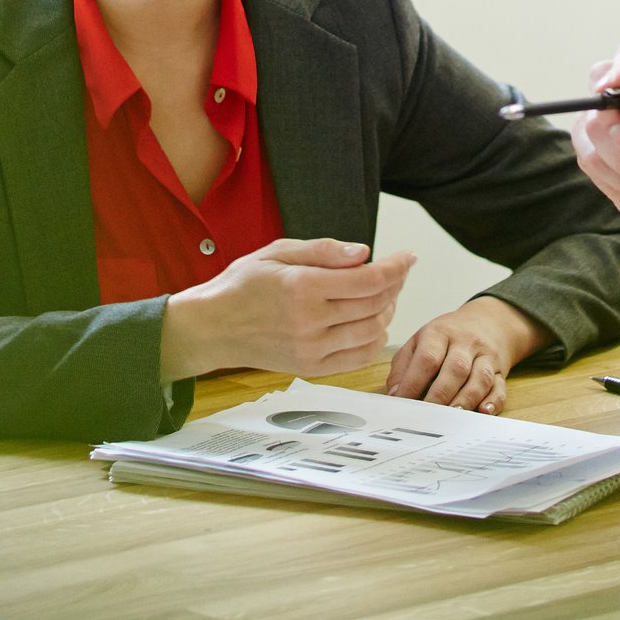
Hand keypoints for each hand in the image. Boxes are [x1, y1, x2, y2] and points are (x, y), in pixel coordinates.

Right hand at [159, 238, 413, 382]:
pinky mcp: (312, 367)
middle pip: (376, 304)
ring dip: (387, 311)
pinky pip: (360, 357)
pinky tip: (369, 322)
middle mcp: (310, 321)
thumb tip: (364, 253)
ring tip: (379, 295)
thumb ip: (323, 251)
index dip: (397, 267)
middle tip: (394, 271)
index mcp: (302, 287)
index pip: (369, 279)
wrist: (211, 328)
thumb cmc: (241, 286)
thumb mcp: (276, 252)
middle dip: (394, 284)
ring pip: (373, 331)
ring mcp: (312, 349)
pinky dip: (374, 339)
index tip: (408, 257)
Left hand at [382, 295, 551, 413]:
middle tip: (427, 415)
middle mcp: (465, 343)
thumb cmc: (447, 336)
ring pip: (480, 378)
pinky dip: (493, 401)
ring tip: (452, 416)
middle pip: (456, 368)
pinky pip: (500, 387)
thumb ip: (404, 366)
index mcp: (439, 333)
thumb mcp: (420, 341)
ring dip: (466, 399)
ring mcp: (485, 356)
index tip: (403, 402)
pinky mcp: (500, 370)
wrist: (488, 321)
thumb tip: (394, 394)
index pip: (428, 358)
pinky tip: (483, 412)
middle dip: (440, 394)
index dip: (414, 382)